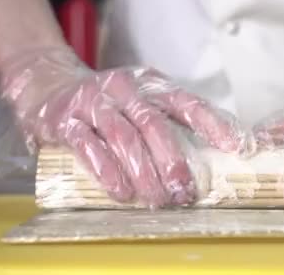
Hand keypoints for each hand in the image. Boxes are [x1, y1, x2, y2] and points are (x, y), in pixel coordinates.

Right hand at [0, 48, 245, 207]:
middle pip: (154, 125)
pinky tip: (121, 192)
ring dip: (143, 172)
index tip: (235, 147)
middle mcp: (125, 89)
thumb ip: (173, 122)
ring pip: (123, 137)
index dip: (213, 124)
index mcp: (151, 84)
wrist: (48, 85)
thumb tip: (219, 153)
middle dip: (172, 161)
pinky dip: (107, 171)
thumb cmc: (110, 103)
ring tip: (158, 199)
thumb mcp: (143, 102)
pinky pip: (88, 146)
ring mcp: (93, 102)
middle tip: (185, 191)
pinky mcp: (65, 120)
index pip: (187, 102)